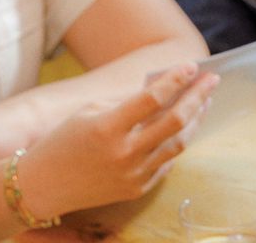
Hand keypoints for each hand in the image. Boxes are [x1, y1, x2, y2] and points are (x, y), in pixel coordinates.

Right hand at [18, 62, 218, 216]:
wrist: (43, 186)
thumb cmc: (62, 142)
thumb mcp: (88, 112)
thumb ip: (126, 103)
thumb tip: (162, 91)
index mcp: (107, 128)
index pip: (152, 98)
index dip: (175, 79)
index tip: (192, 65)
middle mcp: (124, 153)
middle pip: (175, 121)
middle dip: (198, 96)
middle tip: (212, 80)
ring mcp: (133, 174)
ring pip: (178, 144)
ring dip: (195, 119)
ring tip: (204, 102)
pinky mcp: (136, 189)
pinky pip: (166, 162)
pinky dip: (177, 142)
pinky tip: (185, 127)